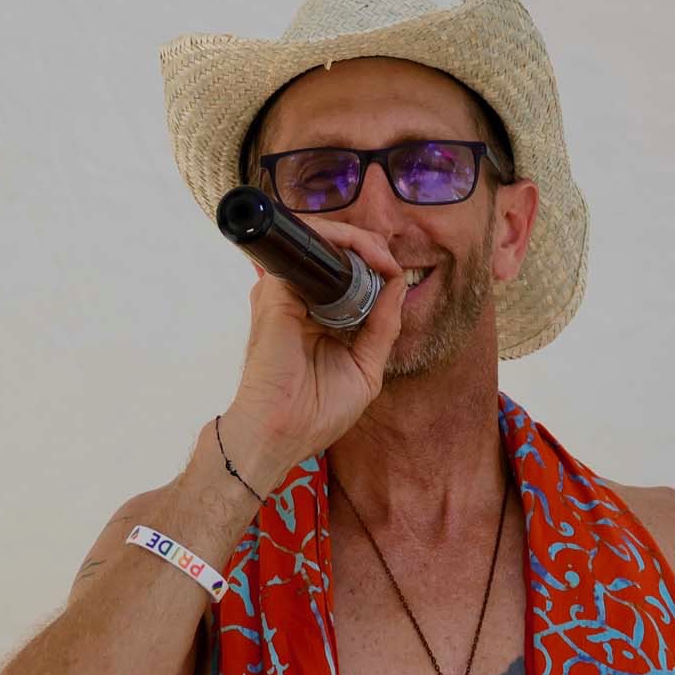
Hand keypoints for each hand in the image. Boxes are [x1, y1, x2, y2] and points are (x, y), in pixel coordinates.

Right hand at [224, 219, 410, 477]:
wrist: (283, 432)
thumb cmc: (317, 413)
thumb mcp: (366, 369)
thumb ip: (383, 327)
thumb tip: (398, 284)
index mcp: (319, 319)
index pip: (347, 277)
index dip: (375, 268)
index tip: (396, 277)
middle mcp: (301, 301)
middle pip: (336, 255)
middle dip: (371, 249)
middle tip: (392, 263)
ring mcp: (287, 293)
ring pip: (323, 244)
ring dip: (360, 242)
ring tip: (384, 260)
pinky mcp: (276, 290)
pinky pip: (310, 248)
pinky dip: (342, 244)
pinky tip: (367, 259)